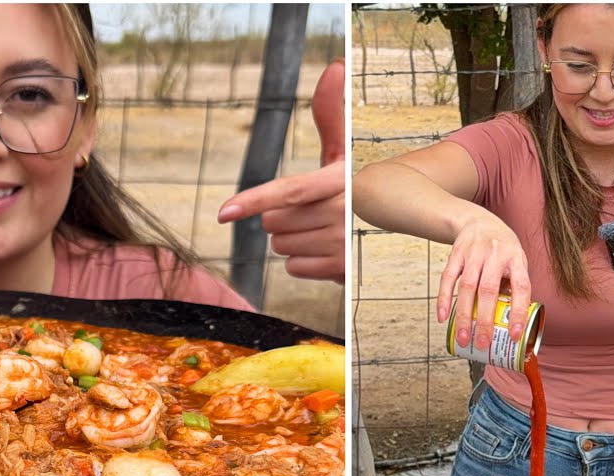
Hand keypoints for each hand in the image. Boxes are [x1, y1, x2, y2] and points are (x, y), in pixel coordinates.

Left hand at [217, 58, 344, 282]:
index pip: (289, 191)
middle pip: (274, 221)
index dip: (254, 200)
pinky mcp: (341, 270)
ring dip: (292, 240)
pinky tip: (323, 252)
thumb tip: (334, 66)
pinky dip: (302, 262)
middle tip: (310, 212)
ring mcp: (342, 243)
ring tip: (319, 231)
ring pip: (281, 245)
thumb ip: (330, 114)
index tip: (224, 213)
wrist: (390, 228)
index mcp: (340, 180)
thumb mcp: (341, 155)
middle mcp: (342, 212)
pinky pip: (293, 267)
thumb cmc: (351, 188)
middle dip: (281, 218)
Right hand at [438, 214, 530, 350]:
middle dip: (485, 320)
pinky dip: (444, 299)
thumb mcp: (516, 261)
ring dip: (464, 315)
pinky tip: (443, 318)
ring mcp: (473, 253)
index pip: (521, 287)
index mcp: (516, 259)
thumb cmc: (502, 250)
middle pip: (488, 290)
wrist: (479, 221)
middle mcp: (495, 254)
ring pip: (467, 287)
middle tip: (482, 344)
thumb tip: (510, 321)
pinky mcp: (455, 255)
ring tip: (463, 338)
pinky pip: (448, 279)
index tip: (513, 335)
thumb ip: (513, 287)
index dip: (518, 312)